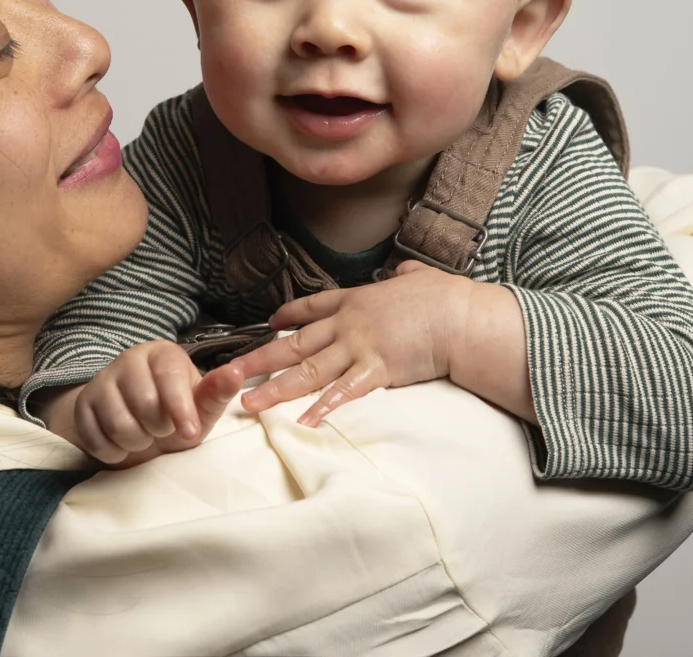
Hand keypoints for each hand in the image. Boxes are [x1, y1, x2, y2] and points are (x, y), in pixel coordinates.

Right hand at [41, 340, 243, 466]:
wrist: (140, 431)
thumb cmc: (178, 415)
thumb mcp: (202, 408)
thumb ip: (217, 392)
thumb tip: (236, 373)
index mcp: (162, 354)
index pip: (169, 377)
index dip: (180, 408)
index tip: (190, 433)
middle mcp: (129, 359)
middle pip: (143, 403)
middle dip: (158, 428)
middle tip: (162, 429)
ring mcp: (101, 381)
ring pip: (118, 422)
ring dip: (136, 442)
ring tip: (144, 436)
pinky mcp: (82, 405)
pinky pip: (95, 437)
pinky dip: (113, 450)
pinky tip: (123, 443)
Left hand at [231, 260, 470, 426]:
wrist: (459, 317)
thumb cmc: (443, 297)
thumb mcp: (417, 278)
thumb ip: (405, 276)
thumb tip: (404, 272)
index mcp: (356, 300)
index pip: (313, 307)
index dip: (289, 315)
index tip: (270, 322)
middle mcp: (348, 324)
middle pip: (296, 343)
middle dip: (262, 358)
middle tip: (233, 370)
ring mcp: (359, 348)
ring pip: (308, 371)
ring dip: (277, 389)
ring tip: (250, 403)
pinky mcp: (376, 371)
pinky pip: (343, 393)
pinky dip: (322, 408)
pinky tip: (303, 421)